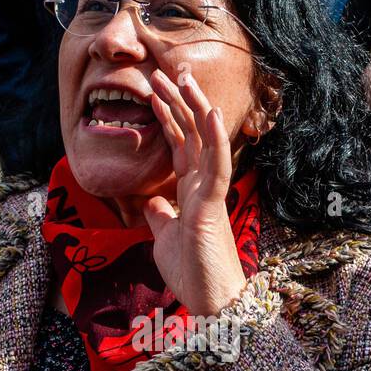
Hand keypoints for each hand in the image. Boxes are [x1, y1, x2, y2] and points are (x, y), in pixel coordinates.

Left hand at [143, 66, 247, 317]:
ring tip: (182, 76)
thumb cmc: (192, 273)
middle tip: (164, 69)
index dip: (168, 116)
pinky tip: (211, 112)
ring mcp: (210, 192)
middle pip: (192, 133)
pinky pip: (217, 165)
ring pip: (205, 140)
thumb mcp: (164, 239)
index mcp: (191, 191)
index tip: (154, 90)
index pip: (180, 145)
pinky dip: (215, 138)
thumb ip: (160, 217)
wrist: (209, 302)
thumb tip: (153, 201)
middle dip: (177, 100)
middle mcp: (203, 185)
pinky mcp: (214, 204)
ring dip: (193, 107)